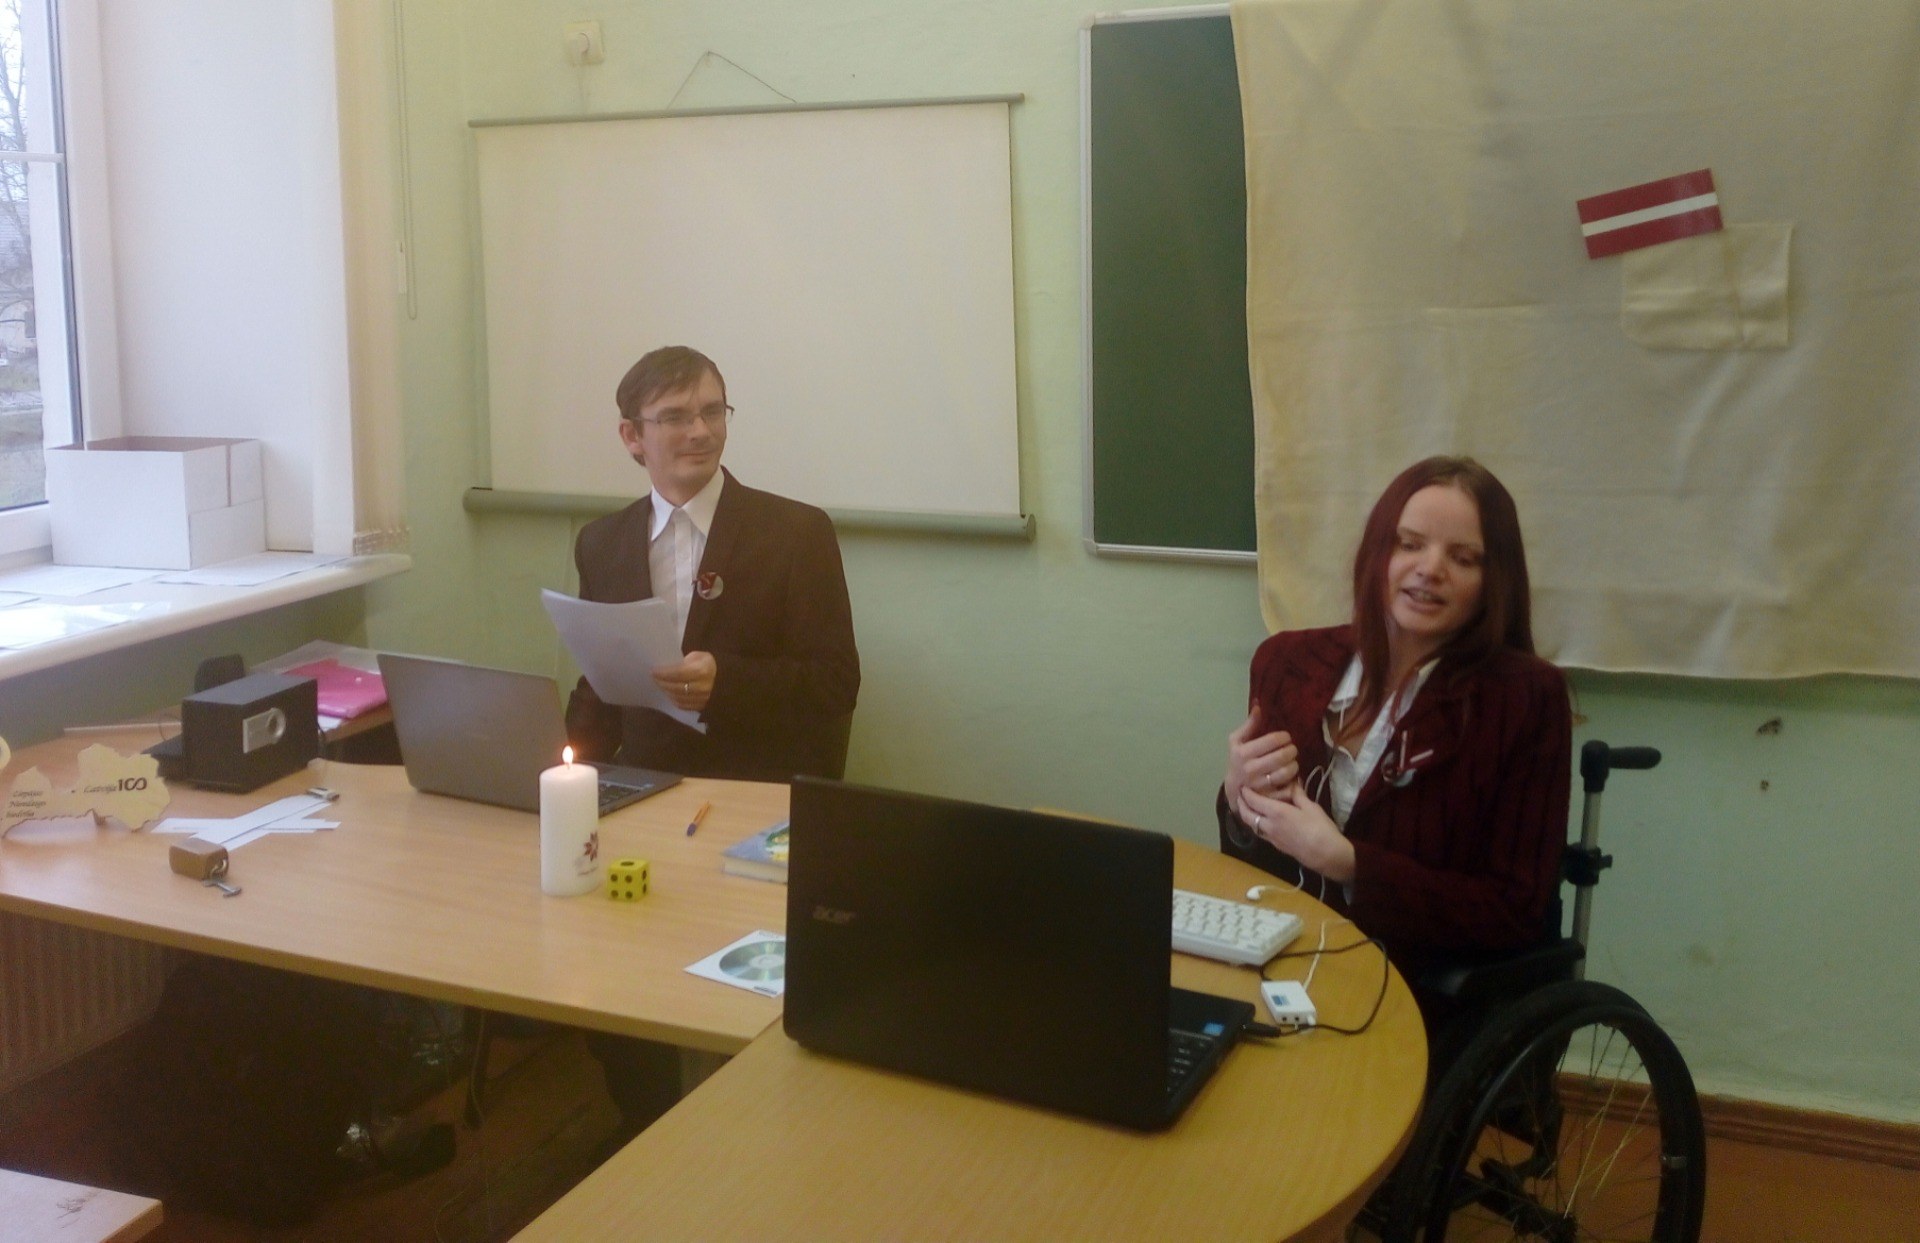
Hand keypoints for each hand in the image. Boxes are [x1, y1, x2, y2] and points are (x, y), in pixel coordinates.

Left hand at [652, 651, 716, 712]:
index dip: (664, 673)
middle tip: (654, 678)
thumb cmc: (709, 665)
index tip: (653, 671)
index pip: (679, 673)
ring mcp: (703, 699)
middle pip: (676, 687)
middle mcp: (703, 687)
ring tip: (660, 685)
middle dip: (662, 683)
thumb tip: (667, 668)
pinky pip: (683, 705)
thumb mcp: (699, 656)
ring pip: (678, 698)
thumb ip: (684, 662)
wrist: (727, 679)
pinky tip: (669, 693)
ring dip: (667, 691)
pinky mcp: (702, 707)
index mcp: (703, 670)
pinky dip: (674, 699)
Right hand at [1225, 707, 1298, 810]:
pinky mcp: (1269, 796)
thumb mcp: (1236, 741)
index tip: (1285, 737)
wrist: (1234, 788)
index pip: (1273, 740)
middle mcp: (1251, 769)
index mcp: (1243, 753)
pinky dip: (1293, 779)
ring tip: (1291, 760)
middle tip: (1291, 748)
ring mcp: (1260, 784)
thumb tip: (1258, 705)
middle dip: (1291, 749)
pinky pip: (1289, 786)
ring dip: (1294, 764)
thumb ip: (1249, 724)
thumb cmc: (1237, 761)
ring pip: (1288, 771)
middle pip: (1283, 755)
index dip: (1284, 736)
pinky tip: (1290, 774)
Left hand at [1236, 781, 1354, 883]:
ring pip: (1252, 825)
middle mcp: (1269, 826)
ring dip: (1246, 815)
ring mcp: (1271, 838)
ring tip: (1247, 807)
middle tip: (1240, 795)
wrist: (1326, 855)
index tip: (1242, 785)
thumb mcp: (1311, 807)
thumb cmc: (1320, 828)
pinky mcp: (1276, 846)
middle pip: (1247, 815)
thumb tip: (1292, 782)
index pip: (1254, 801)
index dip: (1246, 793)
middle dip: (1241, 804)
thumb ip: (1298, 795)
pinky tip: (1261, 820)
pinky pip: (1260, 832)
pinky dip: (1255, 824)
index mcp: (1276, 813)